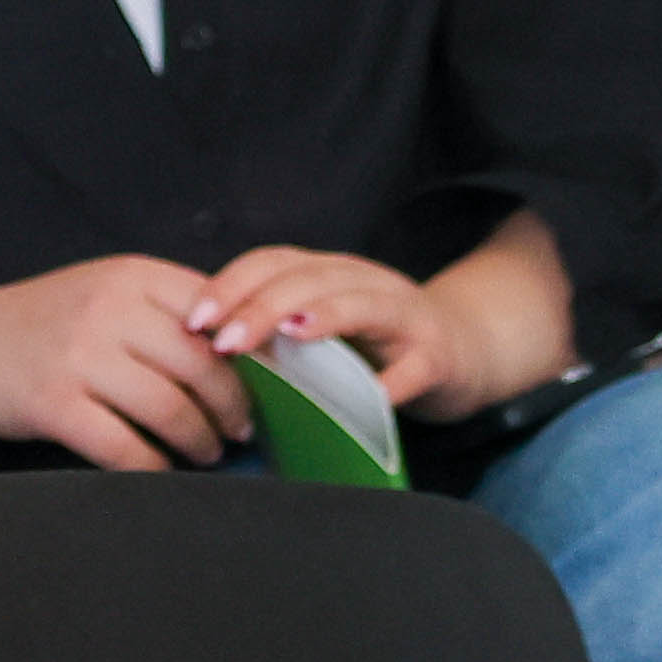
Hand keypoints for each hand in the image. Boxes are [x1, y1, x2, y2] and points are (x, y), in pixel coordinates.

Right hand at [0, 257, 240, 468]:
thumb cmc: (45, 327)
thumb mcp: (105, 293)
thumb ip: (165, 311)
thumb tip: (248, 353)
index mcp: (131, 275)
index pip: (217, 312)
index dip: (250, 353)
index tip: (266, 383)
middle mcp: (107, 308)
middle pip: (202, 366)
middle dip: (232, 407)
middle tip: (241, 430)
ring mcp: (77, 356)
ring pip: (170, 409)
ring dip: (199, 441)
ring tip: (207, 453)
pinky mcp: (52, 403)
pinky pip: (124, 447)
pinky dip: (153, 467)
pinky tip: (161, 472)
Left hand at [187, 248, 459, 404]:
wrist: (467, 350)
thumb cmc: (376, 345)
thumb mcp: (322, 328)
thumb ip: (274, 331)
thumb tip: (205, 351)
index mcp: (328, 273)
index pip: (273, 262)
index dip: (231, 284)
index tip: (194, 321)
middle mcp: (365, 283)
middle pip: (309, 280)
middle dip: (262, 306)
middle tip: (223, 341)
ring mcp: (405, 317)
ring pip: (363, 305)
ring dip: (324, 318)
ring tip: (288, 335)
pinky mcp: (439, 357)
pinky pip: (414, 367)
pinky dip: (390, 383)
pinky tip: (366, 398)